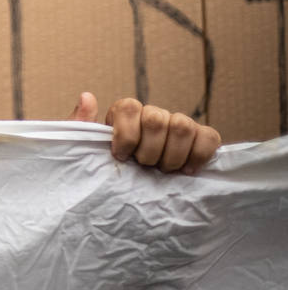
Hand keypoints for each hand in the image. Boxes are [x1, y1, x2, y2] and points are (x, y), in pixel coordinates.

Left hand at [69, 92, 220, 174]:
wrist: (122, 192)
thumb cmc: (103, 169)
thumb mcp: (84, 151)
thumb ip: (80, 125)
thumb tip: (87, 96)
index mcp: (124, 114)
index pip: (128, 107)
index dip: (126, 135)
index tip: (121, 157)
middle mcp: (152, 115)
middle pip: (156, 119)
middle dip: (149, 150)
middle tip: (144, 166)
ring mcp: (178, 126)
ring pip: (183, 125)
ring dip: (171, 155)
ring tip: (162, 171)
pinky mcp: (200, 140)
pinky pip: (209, 136)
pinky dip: (199, 154)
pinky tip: (186, 171)